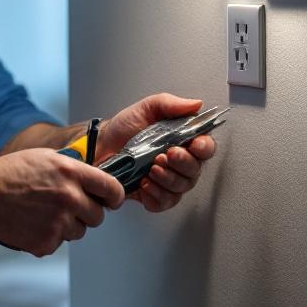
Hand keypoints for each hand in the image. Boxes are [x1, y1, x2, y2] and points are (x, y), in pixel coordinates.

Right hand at [0, 147, 124, 256]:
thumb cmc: (10, 174)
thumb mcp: (47, 157)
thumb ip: (74, 168)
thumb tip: (94, 180)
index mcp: (71, 173)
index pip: (111, 189)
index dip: (114, 196)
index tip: (112, 200)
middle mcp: (68, 198)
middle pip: (98, 216)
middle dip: (87, 213)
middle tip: (70, 207)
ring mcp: (58, 223)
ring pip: (79, 231)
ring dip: (68, 225)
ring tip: (45, 213)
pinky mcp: (47, 242)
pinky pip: (60, 243)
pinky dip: (50, 237)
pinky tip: (35, 223)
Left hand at [95, 93, 217, 212]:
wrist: (101, 146)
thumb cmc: (124, 128)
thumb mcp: (146, 109)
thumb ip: (170, 105)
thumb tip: (196, 104)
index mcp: (182, 140)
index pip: (205, 147)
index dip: (204, 148)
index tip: (194, 145)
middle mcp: (179, 162)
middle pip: (195, 170)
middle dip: (182, 164)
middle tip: (163, 155)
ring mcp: (168, 180)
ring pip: (181, 188)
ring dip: (167, 179)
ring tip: (150, 169)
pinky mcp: (154, 195)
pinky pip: (165, 202)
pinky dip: (156, 195)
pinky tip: (144, 184)